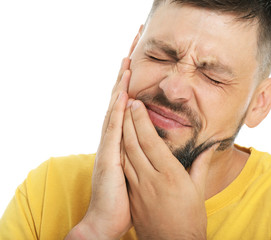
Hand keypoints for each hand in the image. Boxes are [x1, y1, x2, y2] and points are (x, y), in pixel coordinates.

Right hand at [66, 58, 131, 239]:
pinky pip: (113, 130)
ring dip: (120, 87)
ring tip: (126, 63)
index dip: (131, 86)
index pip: (127, 107)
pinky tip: (123, 94)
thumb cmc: (125, 198)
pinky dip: (117, 111)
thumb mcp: (139, 171)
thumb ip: (146, 155)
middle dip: (124, 77)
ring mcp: (109, 147)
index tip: (139, 65)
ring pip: (114, 110)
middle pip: (118, 101)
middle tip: (130, 51)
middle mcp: (113, 139)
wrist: (107, 221)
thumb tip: (158, 144)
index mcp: (122, 141)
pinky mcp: (108, 157)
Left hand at [122, 100, 216, 239]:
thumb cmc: (190, 218)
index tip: (136, 104)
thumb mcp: (198, 189)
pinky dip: (120, 152)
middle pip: (134, 143)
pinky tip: (119, 141)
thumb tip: (209, 147)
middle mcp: (151, 178)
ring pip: (125, 154)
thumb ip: (201, 165)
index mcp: (170, 174)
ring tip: (121, 117)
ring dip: (122, 133)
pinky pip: (124, 169)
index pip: (150, 140)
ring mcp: (138, 188)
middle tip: (126, 103)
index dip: (141, 120)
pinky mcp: (132, 196)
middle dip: (129, 120)